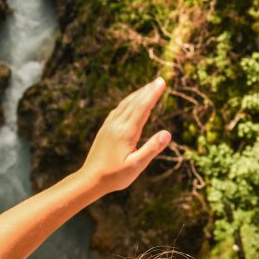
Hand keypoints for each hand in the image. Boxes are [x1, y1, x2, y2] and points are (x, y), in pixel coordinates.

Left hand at [79, 77, 171, 193]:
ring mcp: (109, 126)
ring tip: (148, 87)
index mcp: (126, 132)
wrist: (90, 179)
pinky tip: (130, 102)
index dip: (153, 94)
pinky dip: (128, 102)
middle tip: (160, 80)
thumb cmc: (114, 175)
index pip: (143, 108)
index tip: (162, 83)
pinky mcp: (105, 129)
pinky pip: (118, 110)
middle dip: (148, 90)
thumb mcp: (136, 165)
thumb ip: (152, 148)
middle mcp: (117, 125)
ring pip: (125, 104)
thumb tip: (168, 133)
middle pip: (135, 102)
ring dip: (138, 94)